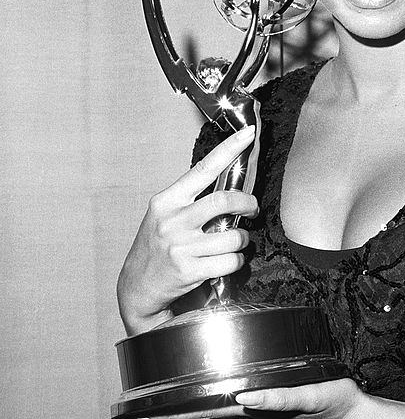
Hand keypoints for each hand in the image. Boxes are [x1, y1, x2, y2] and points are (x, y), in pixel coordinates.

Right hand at [117, 125, 258, 335]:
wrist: (138, 285)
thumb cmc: (158, 246)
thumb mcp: (166, 215)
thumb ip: (192, 200)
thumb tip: (231, 186)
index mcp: (168, 200)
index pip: (203, 168)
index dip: (229, 149)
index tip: (249, 134)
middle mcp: (173, 220)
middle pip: (224, 201)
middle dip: (248, 203)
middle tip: (253, 209)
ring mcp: (180, 246)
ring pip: (233, 236)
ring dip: (243, 239)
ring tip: (235, 242)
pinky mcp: (189, 270)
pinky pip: (231, 261)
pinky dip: (237, 260)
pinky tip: (228, 260)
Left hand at [132, 378, 368, 418]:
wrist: (352, 417)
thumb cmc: (333, 401)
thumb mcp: (309, 396)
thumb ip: (278, 399)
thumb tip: (243, 397)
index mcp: (255, 410)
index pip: (206, 413)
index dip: (175, 413)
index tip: (145, 413)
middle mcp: (251, 414)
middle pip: (202, 417)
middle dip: (170, 417)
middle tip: (137, 416)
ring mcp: (258, 414)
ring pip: (213, 417)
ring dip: (185, 416)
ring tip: (158, 414)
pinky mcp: (267, 410)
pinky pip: (231, 412)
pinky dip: (210, 413)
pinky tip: (202, 411)